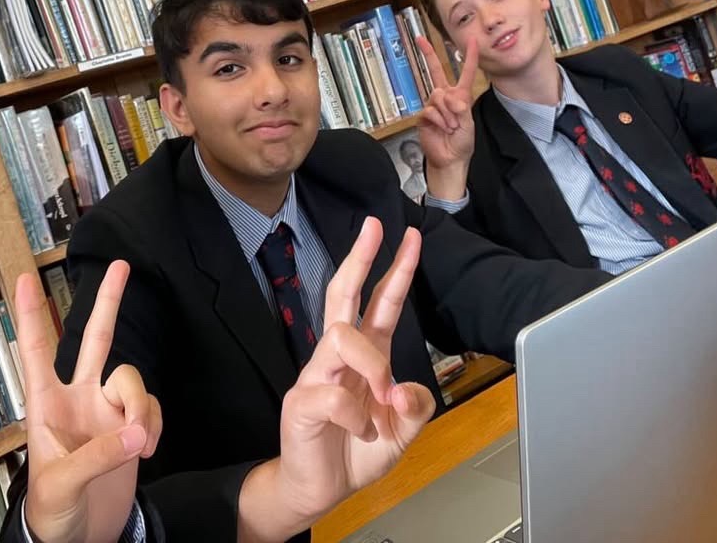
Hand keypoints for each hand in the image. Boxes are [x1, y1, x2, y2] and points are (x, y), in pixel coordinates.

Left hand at [17, 263, 161, 542]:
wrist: (78, 538)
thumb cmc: (51, 511)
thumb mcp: (61, 483)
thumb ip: (97, 455)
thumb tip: (134, 431)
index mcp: (46, 404)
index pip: (35, 350)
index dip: (30, 315)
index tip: (24, 279)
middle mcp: (78, 398)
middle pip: (95, 340)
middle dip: (108, 303)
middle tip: (121, 266)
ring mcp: (106, 412)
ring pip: (132, 381)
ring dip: (141, 407)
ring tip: (140, 443)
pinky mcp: (131, 429)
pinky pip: (152, 409)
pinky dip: (155, 425)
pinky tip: (146, 450)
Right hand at [239, 218, 435, 540]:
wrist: (320, 489)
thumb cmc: (356, 452)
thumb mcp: (402, 431)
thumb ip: (416, 407)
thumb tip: (407, 390)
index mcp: (366, 355)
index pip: (380, 302)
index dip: (396, 270)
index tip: (410, 236)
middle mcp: (338, 357)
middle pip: (343, 294)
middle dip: (360, 258)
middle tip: (372, 227)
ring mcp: (316, 376)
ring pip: (341, 337)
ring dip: (373, 364)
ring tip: (383, 397)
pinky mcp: (301, 404)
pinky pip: (331, 396)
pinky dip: (358, 417)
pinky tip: (362, 433)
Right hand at [415, 34, 477, 193]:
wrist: (450, 159)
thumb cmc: (462, 142)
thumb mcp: (468, 123)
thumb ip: (460, 108)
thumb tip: (450, 99)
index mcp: (460, 96)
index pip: (465, 72)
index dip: (469, 56)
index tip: (472, 40)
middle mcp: (445, 97)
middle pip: (436, 72)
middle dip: (428, 55)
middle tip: (420, 40)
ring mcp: (433, 106)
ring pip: (437, 96)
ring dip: (447, 113)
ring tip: (452, 127)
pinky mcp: (424, 116)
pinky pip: (430, 110)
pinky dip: (440, 120)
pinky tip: (443, 129)